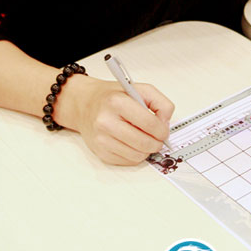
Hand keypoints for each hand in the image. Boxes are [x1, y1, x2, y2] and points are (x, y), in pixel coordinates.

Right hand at [60, 75, 174, 164]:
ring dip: (147, 149)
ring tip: (145, 138)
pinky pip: (128, 161)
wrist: (85, 104)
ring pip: (137, 155)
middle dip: (157, 142)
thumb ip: (159, 102)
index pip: (149, 123)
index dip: (162, 130)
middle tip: (158, 137)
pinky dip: (135, 154)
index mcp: (117, 102)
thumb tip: (166, 123)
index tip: (164, 130)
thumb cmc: (112, 96)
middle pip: (144, 143)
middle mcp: (106, 122)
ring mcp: (102, 139)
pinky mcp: (101, 152)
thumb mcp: (139, 88)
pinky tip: (132, 143)